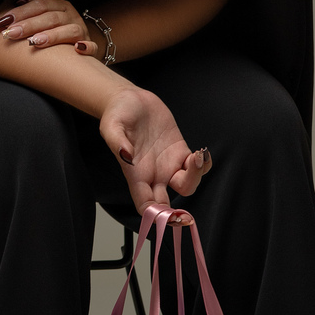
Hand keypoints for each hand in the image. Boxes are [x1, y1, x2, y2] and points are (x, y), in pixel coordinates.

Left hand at [0, 0, 98, 53]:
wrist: (82, 41)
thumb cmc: (57, 27)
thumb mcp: (46, 13)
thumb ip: (32, 4)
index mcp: (59, 5)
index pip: (40, 5)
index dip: (21, 12)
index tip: (3, 21)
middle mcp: (71, 16)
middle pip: (51, 18)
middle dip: (29, 25)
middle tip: (11, 33)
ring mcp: (82, 31)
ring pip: (70, 30)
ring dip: (53, 36)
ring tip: (35, 42)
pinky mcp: (91, 47)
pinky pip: (91, 46)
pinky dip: (86, 47)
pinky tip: (76, 49)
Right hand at [99, 84, 211, 211]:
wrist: (130, 99)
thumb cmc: (117, 113)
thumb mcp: (111, 126)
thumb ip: (117, 142)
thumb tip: (126, 155)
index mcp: (136, 174)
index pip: (145, 205)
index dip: (156, 215)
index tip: (168, 215)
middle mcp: (153, 174)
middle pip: (168, 203)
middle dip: (179, 211)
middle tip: (188, 202)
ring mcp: (167, 164)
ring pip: (186, 186)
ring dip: (196, 178)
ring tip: (196, 156)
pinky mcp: (179, 151)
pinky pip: (195, 167)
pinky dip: (202, 165)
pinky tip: (201, 153)